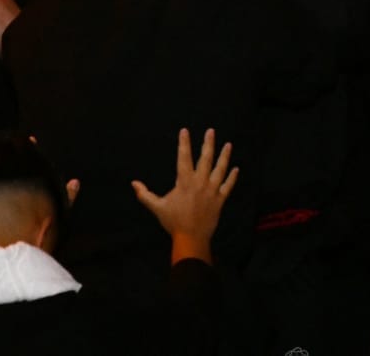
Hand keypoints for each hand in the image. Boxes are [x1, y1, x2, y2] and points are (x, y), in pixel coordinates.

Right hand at [132, 128, 237, 264]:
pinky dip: (232, 177)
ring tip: (228, 145)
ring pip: (220, 169)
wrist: (191, 238)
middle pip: (206, 159)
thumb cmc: (173, 222)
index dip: (184, 143)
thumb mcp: (157, 207)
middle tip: (211, 131)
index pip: (184, 157)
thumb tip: (133, 183)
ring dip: (224, 156)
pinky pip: (228, 186)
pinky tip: (236, 169)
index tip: (185, 131)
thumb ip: (145, 195)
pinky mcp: (220, 200)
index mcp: (185, 182)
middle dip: (208, 143)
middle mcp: (200, 183)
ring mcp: (212, 191)